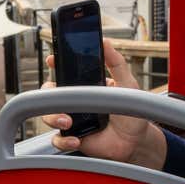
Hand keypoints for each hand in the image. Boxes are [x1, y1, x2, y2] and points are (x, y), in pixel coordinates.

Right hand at [40, 38, 166, 168]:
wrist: (135, 141)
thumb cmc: (131, 111)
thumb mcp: (127, 84)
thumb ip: (117, 63)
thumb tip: (105, 42)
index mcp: (86, 85)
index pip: (65, 71)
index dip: (56, 64)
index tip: (52, 60)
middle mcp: (76, 100)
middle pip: (50, 93)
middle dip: (49, 94)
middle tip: (59, 97)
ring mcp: (72, 119)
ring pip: (49, 115)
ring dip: (53, 117)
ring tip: (68, 122)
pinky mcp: (73, 137)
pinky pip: (58, 139)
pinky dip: (63, 139)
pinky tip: (75, 139)